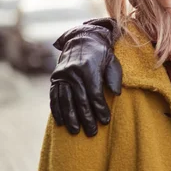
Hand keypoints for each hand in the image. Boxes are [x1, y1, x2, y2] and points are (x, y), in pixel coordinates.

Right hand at [50, 22, 121, 136]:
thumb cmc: (101, 52)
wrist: (82, 38)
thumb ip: (114, 76)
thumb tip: (116, 94)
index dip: (100, 109)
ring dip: (70, 117)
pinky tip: (61, 121)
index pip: (94, 94)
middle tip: (92, 132)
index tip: (105, 121)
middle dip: (86, 117)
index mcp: (88, 68)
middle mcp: (72, 72)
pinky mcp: (55, 78)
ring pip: (65, 100)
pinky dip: (57, 110)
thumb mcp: (112, 60)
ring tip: (76, 131)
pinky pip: (54, 96)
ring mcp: (61, 75)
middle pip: (80, 100)